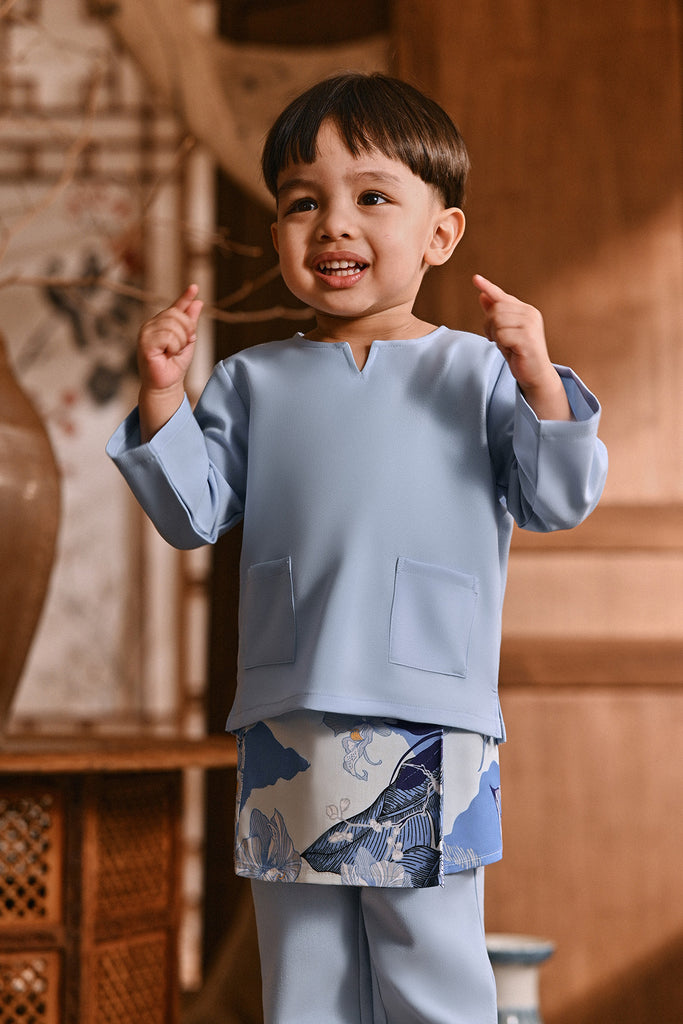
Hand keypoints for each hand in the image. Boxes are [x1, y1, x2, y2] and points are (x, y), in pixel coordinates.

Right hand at [137, 285, 202, 440]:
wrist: (167, 383)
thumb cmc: (175, 364)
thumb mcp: (187, 340)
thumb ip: (190, 322)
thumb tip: (198, 302)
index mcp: (161, 323)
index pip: (175, 307)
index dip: (185, 297)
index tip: (195, 287)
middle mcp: (151, 324)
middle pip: (177, 315)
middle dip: (186, 331)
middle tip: (181, 347)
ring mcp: (146, 332)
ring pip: (174, 326)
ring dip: (180, 342)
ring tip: (172, 352)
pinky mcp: (145, 343)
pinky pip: (168, 337)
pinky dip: (173, 347)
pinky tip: (166, 355)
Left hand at [473, 274, 571, 419]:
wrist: (535, 374)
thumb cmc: (519, 353)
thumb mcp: (504, 332)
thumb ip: (495, 315)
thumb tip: (482, 296)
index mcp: (525, 310)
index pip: (503, 296)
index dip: (488, 287)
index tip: (475, 278)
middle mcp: (530, 313)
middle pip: (496, 309)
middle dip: (489, 324)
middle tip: (494, 338)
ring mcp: (530, 325)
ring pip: (497, 321)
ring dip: (495, 335)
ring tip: (504, 344)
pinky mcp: (528, 338)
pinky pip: (502, 335)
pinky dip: (501, 343)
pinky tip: (510, 349)